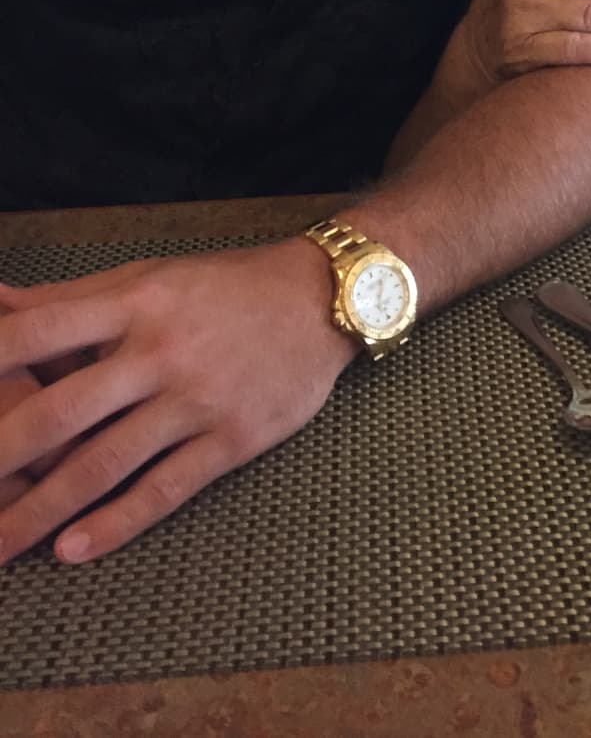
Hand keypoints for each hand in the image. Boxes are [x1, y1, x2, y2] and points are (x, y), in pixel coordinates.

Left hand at [0, 239, 352, 563]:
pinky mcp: (231, 438)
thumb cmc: (227, 286)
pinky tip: (72, 549)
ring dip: (42, 509)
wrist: (324, 300)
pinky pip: (165, 487)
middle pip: (63, 409)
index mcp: (136, 302)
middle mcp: (160, 351)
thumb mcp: (151, 275)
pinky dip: (117, 522)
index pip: (44, 331)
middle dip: (1, 453)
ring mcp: (196, 399)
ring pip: (106, 461)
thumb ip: (73, 298)